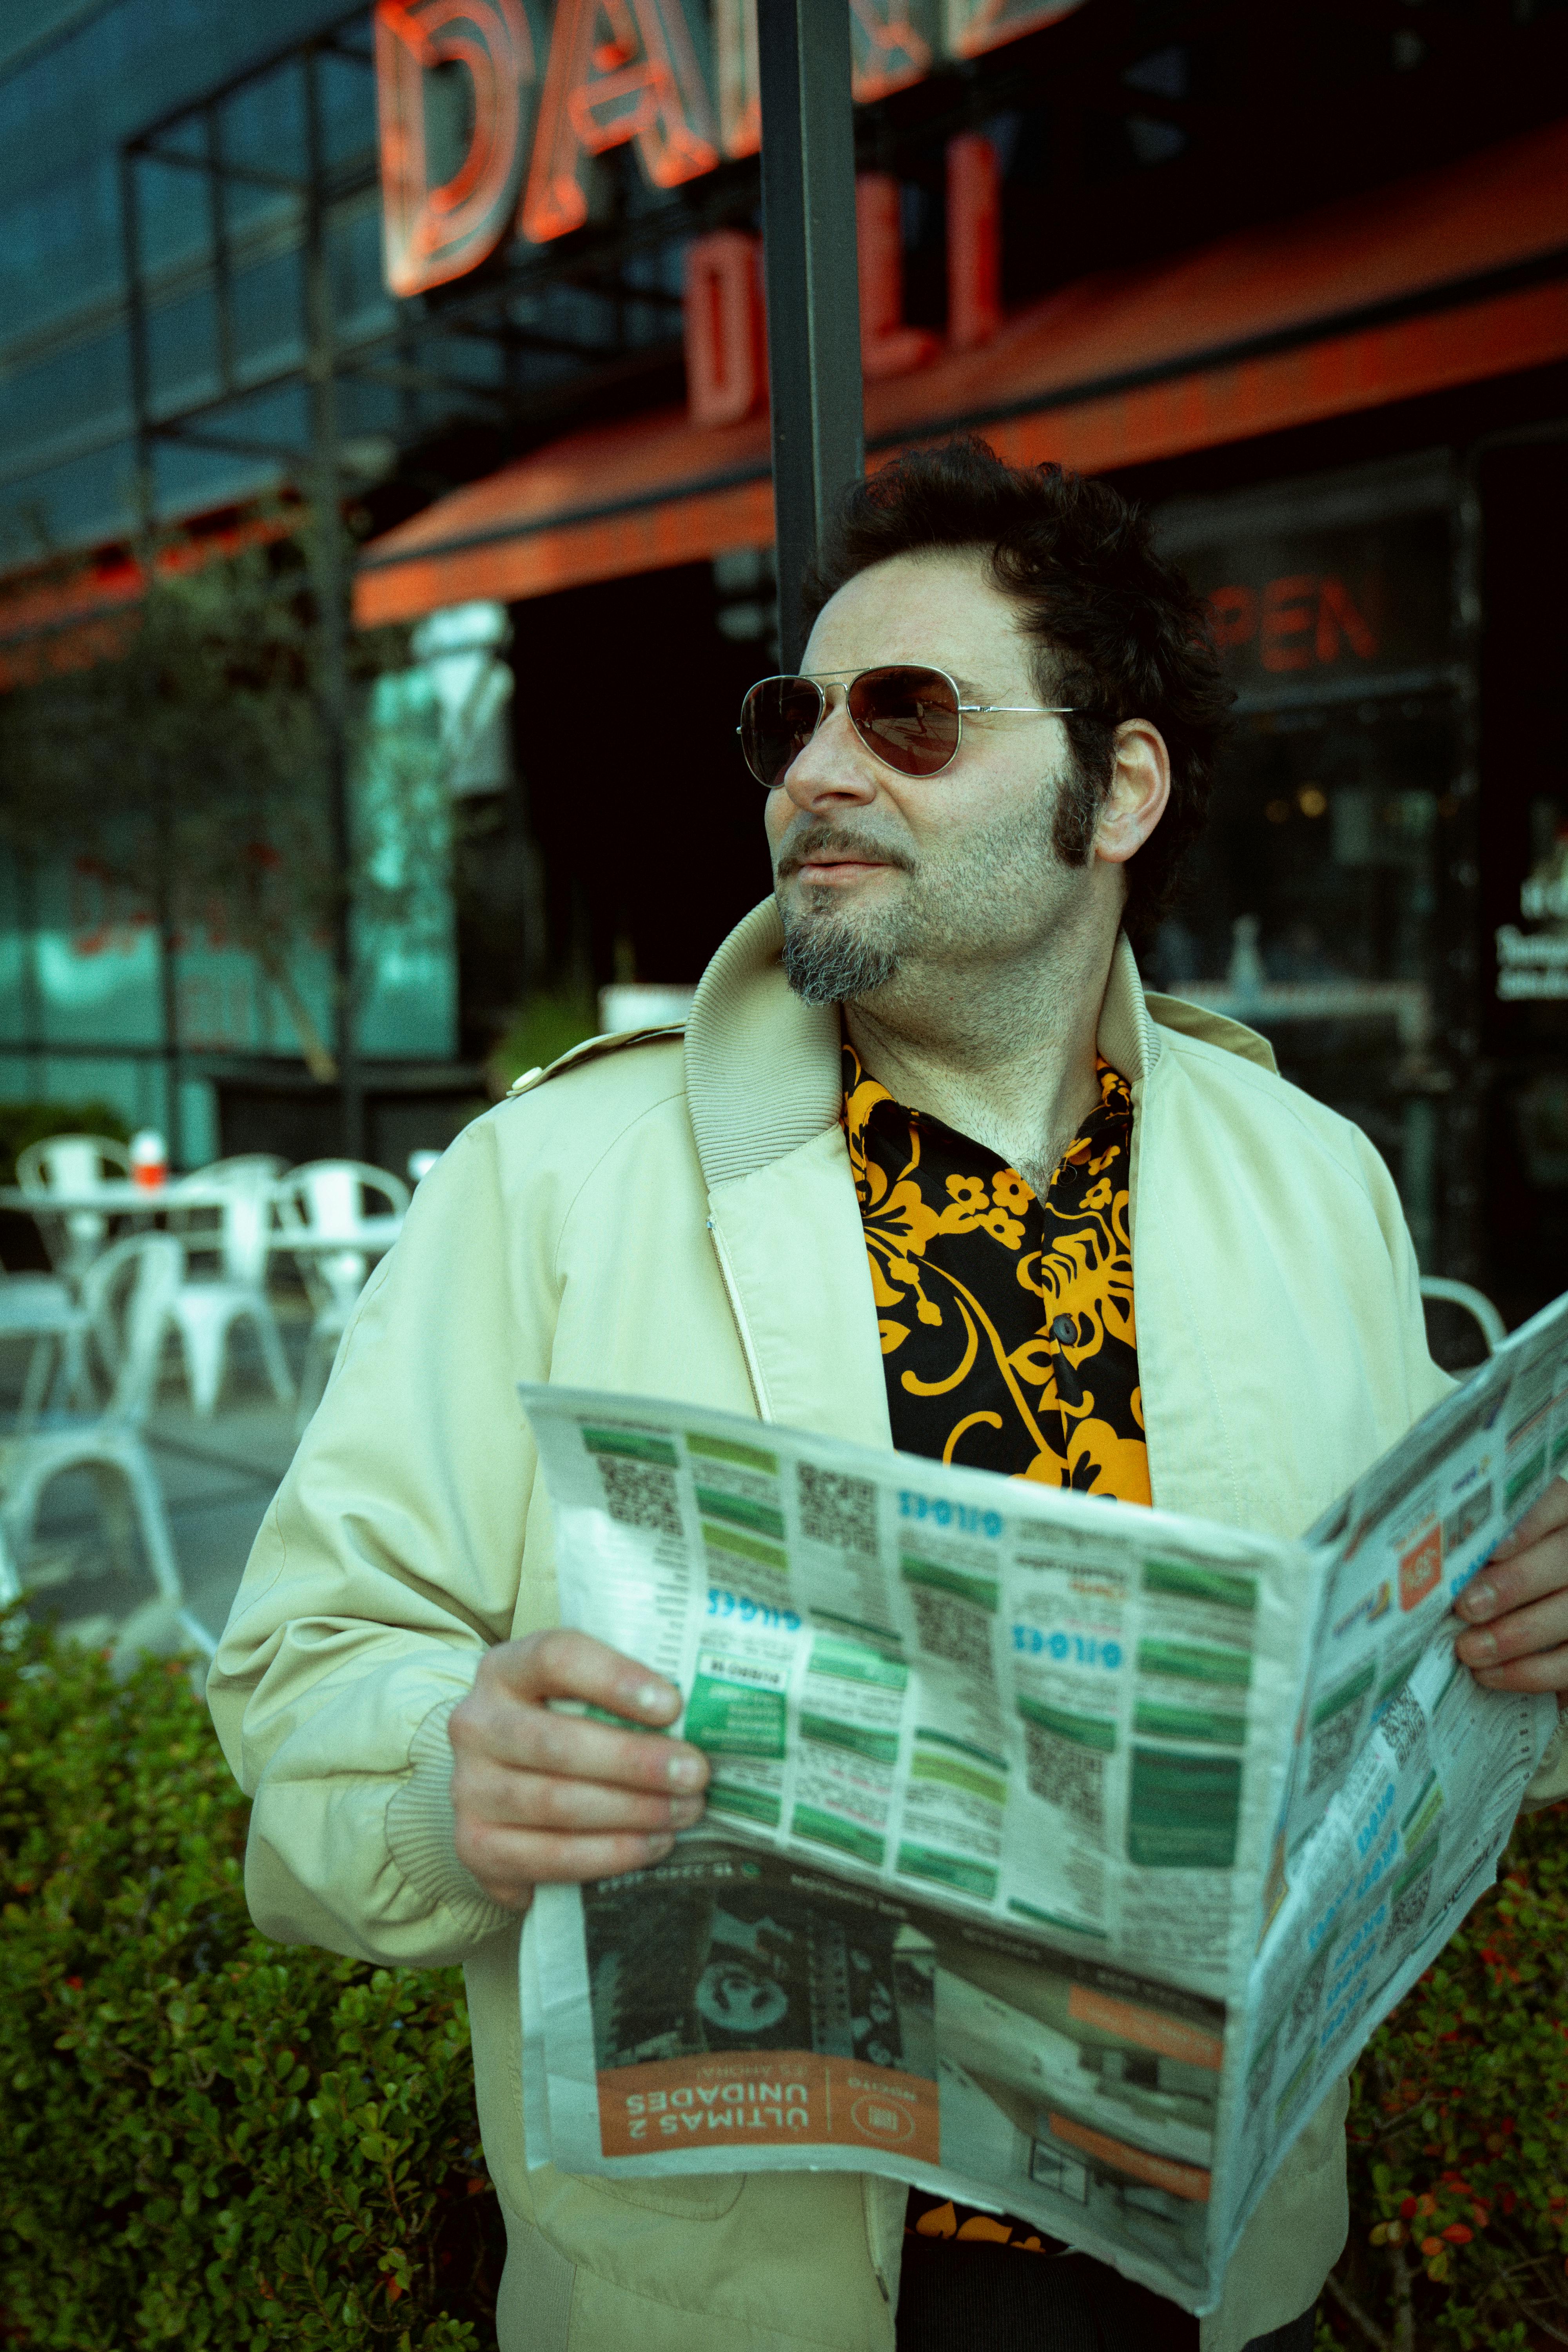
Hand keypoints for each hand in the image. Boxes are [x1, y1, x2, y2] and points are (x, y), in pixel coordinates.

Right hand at [448, 1630, 707, 1910]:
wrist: (496, 1784)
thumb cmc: (560, 1726)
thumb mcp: (577, 1693)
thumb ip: (622, 1694)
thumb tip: (707, 1713)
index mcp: (504, 1668)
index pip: (556, 1657)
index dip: (615, 1678)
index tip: (673, 1704)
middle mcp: (475, 1723)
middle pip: (558, 1742)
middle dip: (636, 1762)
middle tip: (696, 1774)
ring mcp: (469, 1788)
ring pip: (556, 1803)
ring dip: (632, 1812)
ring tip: (686, 1812)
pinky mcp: (475, 1846)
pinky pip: (549, 1857)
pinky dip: (609, 1854)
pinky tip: (652, 1845)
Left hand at [1453, 1476, 1567, 1701]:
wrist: (1531, 1618)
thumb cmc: (1479, 1569)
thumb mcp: (1479, 1545)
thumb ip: (1463, 1540)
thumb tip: (1401, 1544)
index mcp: (1560, 1514)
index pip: (1554, 1503)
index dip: (1526, 1524)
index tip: (1491, 1546)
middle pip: (1561, 1559)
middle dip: (1512, 1583)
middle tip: (1467, 1605)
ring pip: (1567, 1614)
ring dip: (1513, 1635)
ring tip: (1467, 1649)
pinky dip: (1528, 1672)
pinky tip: (1487, 1674)